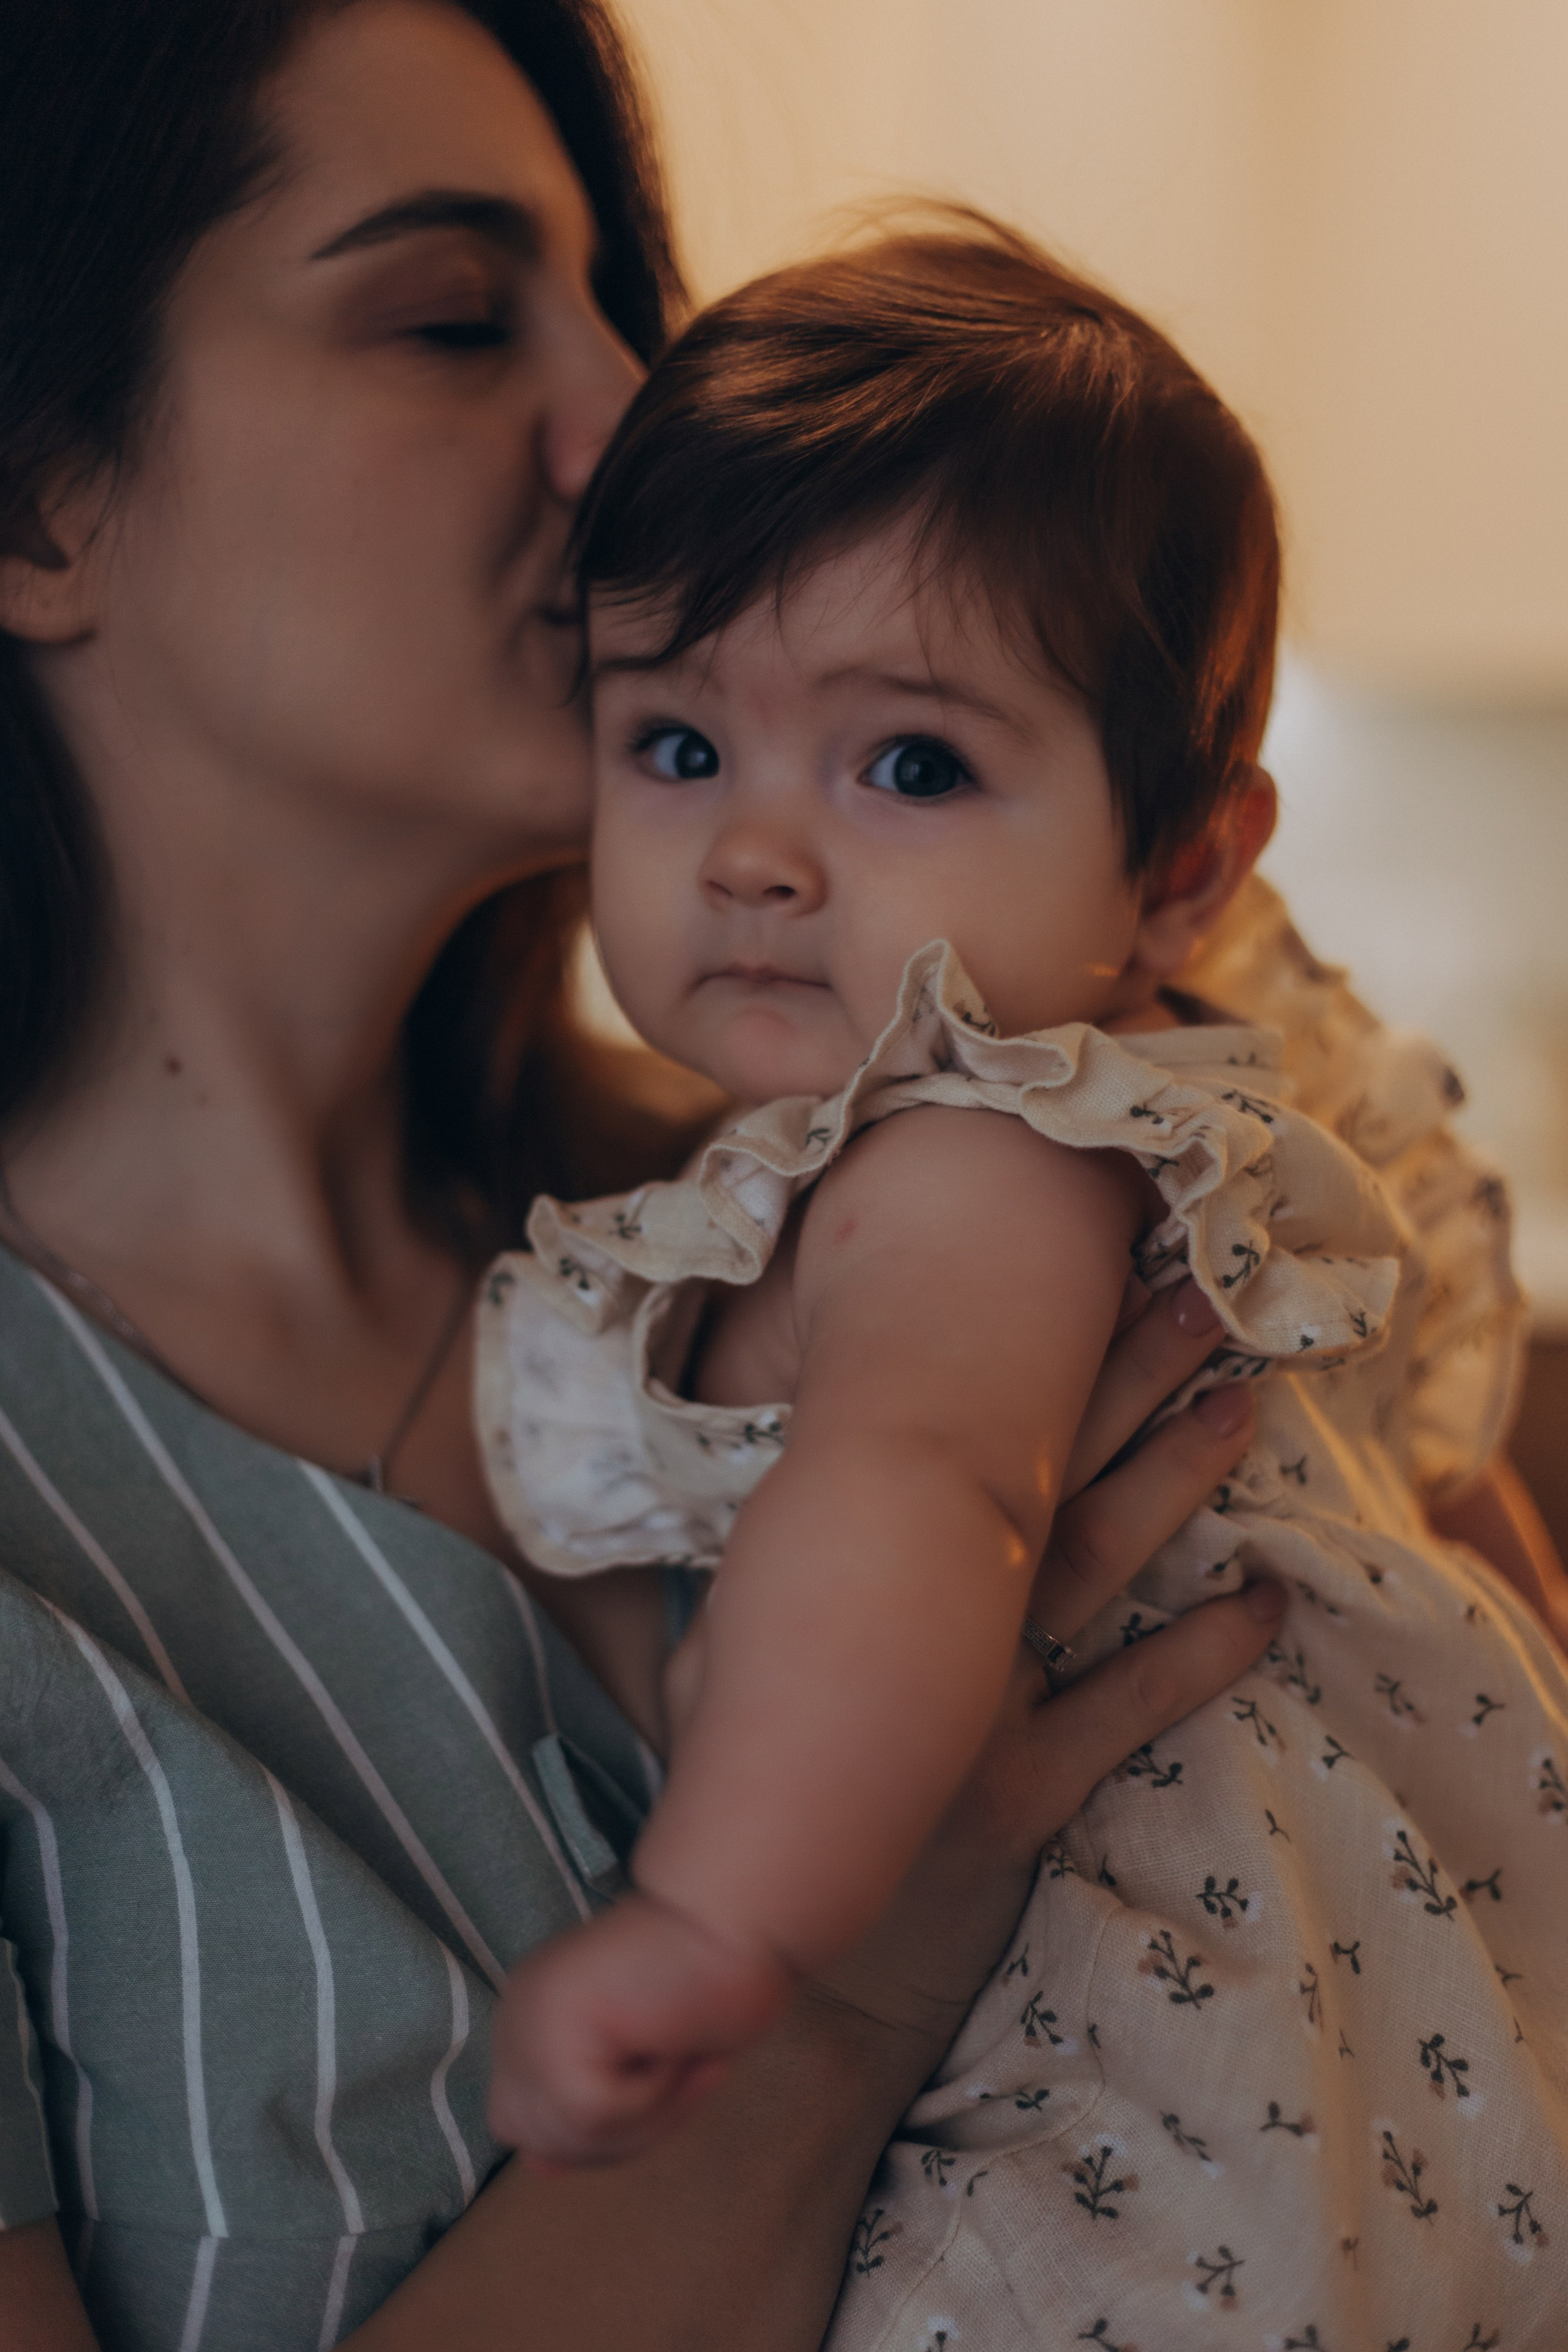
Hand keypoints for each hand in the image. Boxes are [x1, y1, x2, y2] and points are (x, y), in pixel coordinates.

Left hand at [489, 1888, 790, 2166]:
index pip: (526, 2122)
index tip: (655, 2084)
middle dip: (618, 2133)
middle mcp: (516, 2016)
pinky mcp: (553, 2031)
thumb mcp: (637, 2066)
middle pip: (541, 2140)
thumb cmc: (707, 1982)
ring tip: (686, 2057)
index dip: (591, 2132)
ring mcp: (528, 2020)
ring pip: (571, 2137)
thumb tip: (539, 2165)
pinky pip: (598, 2114)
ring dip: (646, 2114)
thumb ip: (588, 2107)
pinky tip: (676, 2043)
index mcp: (529, 2018)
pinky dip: (653, 2094)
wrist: (735, 1919)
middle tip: (680, 2077)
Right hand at [808, 1279, 1279, 2054]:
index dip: (1014, 1354)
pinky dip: (1201, 1656)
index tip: (1067, 1271)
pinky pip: (1130, 1706)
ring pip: (1096, 1557)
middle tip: (1193, 1297)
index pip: (944, 1436)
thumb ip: (740, 1590)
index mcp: (858, 1577)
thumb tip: (743, 1485)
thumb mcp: (714, 1679)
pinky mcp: (1028, 1786)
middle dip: (1121, 1377)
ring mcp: (986, 1702)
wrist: (779, 1965)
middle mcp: (930, 1624)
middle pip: (1044, 1467)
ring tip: (1238, 1397)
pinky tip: (1267, 1602)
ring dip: (1172, 1474)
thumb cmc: (751, 1803)